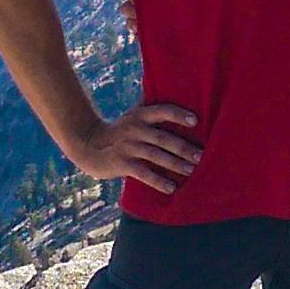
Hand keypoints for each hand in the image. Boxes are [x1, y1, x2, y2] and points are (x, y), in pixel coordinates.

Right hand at [69, 103, 201, 195]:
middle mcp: (134, 129)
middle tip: (201, 156)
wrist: (88, 146)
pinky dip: (158, 181)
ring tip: (191, 171)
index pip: (162, 111)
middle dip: (184, 147)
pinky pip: (143, 173)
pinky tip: (171, 188)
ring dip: (175, 164)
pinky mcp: (121, 163)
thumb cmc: (119, 133)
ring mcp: (127, 146)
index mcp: (139, 116)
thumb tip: (180, 101)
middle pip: (163, 138)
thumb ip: (152, 114)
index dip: (178, 114)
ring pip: (155, 155)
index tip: (196, 120)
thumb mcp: (133, 118)